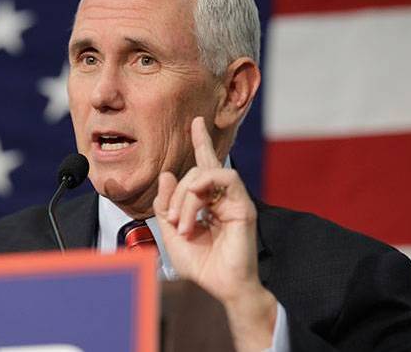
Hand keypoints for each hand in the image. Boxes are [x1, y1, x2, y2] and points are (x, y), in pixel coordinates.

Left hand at [153, 116, 276, 350]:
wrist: (222, 287)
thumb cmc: (202, 265)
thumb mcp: (172, 234)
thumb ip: (166, 205)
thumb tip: (167, 175)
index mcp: (207, 201)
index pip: (204, 165)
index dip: (201, 142)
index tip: (196, 122)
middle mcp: (222, 197)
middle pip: (196, 171)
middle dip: (176, 194)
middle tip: (173, 223)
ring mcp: (234, 200)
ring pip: (207, 173)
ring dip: (188, 197)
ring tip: (184, 225)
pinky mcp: (244, 206)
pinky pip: (227, 178)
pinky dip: (206, 183)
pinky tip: (196, 201)